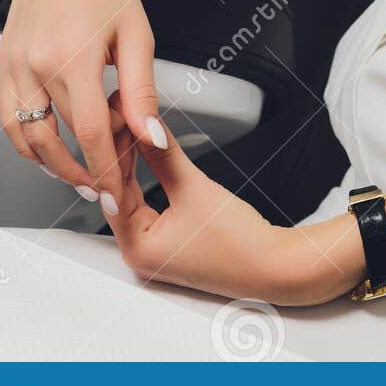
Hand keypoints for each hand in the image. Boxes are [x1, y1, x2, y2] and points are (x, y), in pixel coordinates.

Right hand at [0, 0, 163, 212]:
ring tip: (80, 175)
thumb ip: (142, 92)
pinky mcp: (4, 58)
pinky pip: (8, 116)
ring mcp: (15, 61)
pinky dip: (26, 141)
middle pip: (63, 138)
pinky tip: (49, 147)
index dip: (106, 171)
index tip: (118, 193)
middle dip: (89, 166)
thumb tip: (150, 136)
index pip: (90, 134)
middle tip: (110, 179)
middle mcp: (37, 62)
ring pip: (27, 136)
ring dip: (52, 165)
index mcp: (74, 56)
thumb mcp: (138, 35)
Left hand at [101, 91, 331, 304]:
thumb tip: (144, 127)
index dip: (115, 150)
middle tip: (127, 119)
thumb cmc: (239, 244)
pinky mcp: (170, 242)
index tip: (119, 120)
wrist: (273, 265)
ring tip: (137, 131)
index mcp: (137, 249)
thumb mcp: (195, 188)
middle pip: (120, 193)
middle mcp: (140, 254)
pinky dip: (149, 179)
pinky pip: (149, 204)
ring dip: (135, 165)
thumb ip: (164, 154)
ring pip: (134, 197)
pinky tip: (150, 157)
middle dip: (124, 156)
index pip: (112, 189)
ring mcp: (155, 250)